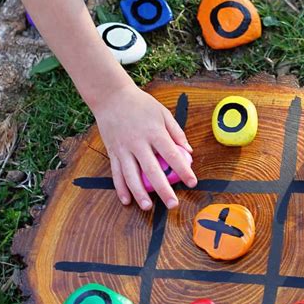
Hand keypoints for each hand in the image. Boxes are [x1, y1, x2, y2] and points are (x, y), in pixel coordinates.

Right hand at [94, 84, 196, 209]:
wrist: (111, 96)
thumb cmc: (140, 104)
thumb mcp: (163, 113)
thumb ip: (176, 132)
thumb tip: (189, 151)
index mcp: (154, 132)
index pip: (172, 154)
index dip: (183, 170)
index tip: (192, 182)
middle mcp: (138, 142)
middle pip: (152, 169)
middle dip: (163, 189)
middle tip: (172, 204)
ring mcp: (123, 148)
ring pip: (131, 175)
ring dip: (139, 193)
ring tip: (148, 207)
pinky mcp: (112, 152)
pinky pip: (116, 173)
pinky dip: (120, 188)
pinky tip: (126, 200)